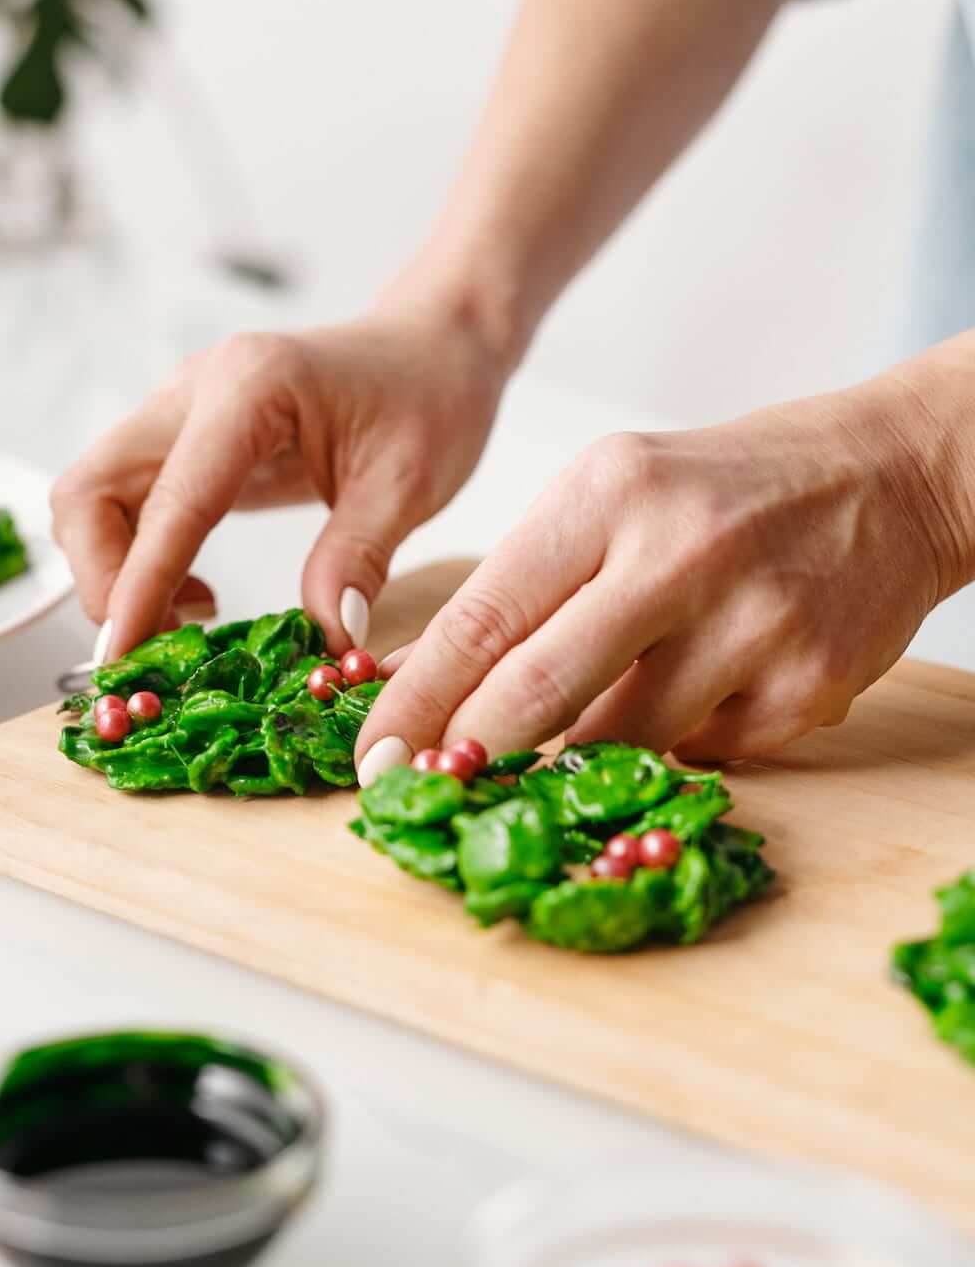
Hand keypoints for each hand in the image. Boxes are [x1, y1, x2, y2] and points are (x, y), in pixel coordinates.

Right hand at [50, 309, 506, 656]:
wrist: (430, 348)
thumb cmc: (429, 397)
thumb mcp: (411, 482)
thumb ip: (359, 557)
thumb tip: (326, 638)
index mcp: (250, 388)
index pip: (170, 498)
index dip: (139, 584)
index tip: (124, 656)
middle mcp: (194, 392)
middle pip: (90, 491)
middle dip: (105, 578)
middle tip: (162, 643)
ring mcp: (179, 413)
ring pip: (93, 499)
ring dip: (116, 573)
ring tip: (188, 622)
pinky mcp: (183, 441)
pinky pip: (127, 505)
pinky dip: (139, 560)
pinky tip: (197, 594)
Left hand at [357, 381, 963, 776]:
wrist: (891, 477)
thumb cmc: (720, 491)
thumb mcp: (610, 498)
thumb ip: (521, 586)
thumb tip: (415, 676)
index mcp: (609, 493)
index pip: (486, 615)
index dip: (419, 698)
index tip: (374, 754)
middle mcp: (678, 554)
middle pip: (542, 691)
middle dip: (472, 753)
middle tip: (429, 789)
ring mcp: (751, 625)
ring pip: (620, 740)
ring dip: (582, 752)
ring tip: (594, 714)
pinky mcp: (806, 688)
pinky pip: (703, 753)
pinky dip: (679, 740)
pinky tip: (702, 687)